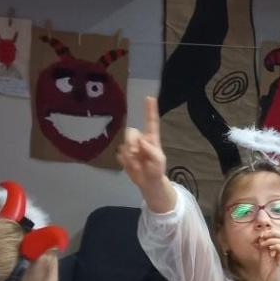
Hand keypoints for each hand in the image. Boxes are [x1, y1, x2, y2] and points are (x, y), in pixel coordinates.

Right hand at [118, 97, 174, 211]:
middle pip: (130, 131)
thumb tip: (141, 140)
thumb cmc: (157, 170)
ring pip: (124, 143)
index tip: (149, 98)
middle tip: (135, 154)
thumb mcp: (159, 161)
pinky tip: (132, 166)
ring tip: (137, 164)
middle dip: (131, 142)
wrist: (148, 183)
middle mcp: (140, 139)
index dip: (150, 110)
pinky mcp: (124, 155)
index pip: (151, 122)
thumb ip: (151, 150)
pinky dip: (125, 161)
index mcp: (151, 138)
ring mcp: (131, 147)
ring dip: (129, 155)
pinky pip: (120, 154)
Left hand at [256, 223, 279, 280]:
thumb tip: (262, 237)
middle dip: (273, 232)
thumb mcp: (264, 256)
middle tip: (263, 236)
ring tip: (263, 244)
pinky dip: (275, 245)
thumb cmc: (268, 272)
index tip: (261, 236)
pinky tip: (269, 249)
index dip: (271, 232)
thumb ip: (264, 247)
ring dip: (271, 239)